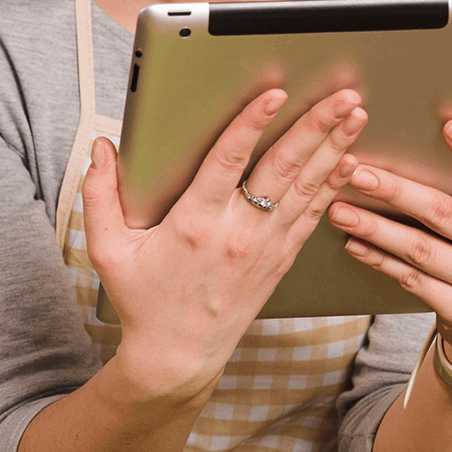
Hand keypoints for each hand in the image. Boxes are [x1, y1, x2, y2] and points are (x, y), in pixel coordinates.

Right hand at [81, 88, 366, 401]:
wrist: (177, 358)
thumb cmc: (143, 301)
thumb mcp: (107, 250)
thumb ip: (98, 196)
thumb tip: (100, 149)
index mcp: (195, 224)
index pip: (227, 162)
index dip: (251, 124)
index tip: (274, 94)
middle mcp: (237, 233)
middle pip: (282, 168)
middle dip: (315, 127)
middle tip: (341, 95)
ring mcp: (264, 247)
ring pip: (306, 187)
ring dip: (333, 147)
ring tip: (354, 114)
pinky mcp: (280, 259)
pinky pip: (312, 215)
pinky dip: (333, 185)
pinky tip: (350, 161)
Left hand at [327, 118, 451, 373]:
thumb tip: (406, 145)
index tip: (449, 125)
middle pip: (443, 213)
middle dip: (395, 190)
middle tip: (356, 172)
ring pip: (420, 249)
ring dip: (374, 227)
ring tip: (338, 209)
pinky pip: (412, 280)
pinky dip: (379, 260)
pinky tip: (353, 243)